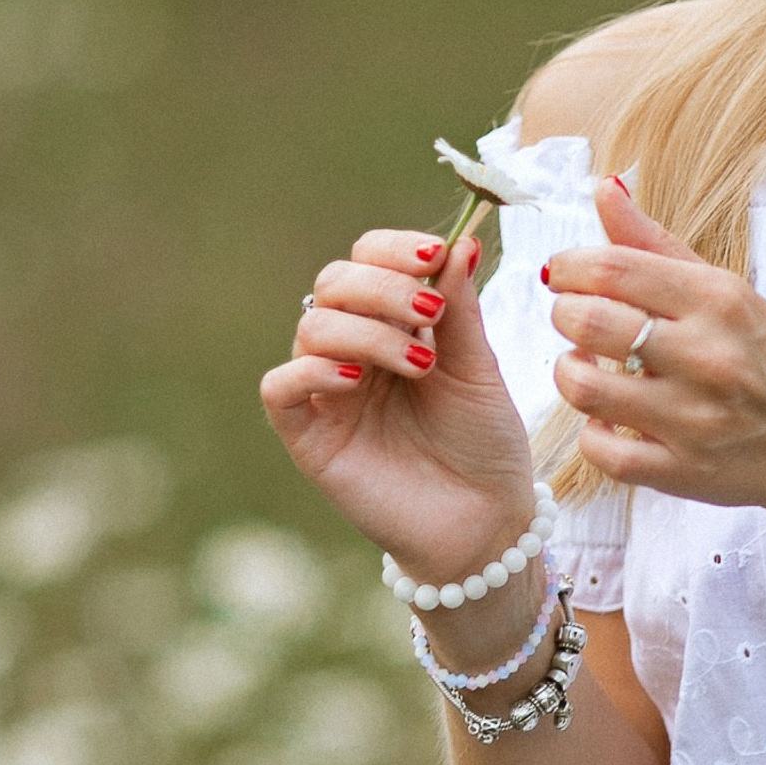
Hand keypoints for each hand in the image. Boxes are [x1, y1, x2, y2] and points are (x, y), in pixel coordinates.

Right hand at [259, 226, 533, 576]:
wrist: (485, 523)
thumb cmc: (483, 445)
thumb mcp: (478, 369)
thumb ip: (460, 310)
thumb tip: (460, 240)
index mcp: (393, 325)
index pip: (367, 260)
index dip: (393, 249)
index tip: (435, 253)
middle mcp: (353, 350)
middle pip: (334, 283)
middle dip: (383, 287)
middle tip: (430, 314)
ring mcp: (327, 392)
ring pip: (313, 327)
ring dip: (368, 331)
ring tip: (420, 364)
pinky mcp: (308, 436)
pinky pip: (280, 386)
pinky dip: (313, 371)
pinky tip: (358, 381)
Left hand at [543, 176, 765, 520]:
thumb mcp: (731, 293)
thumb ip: (658, 246)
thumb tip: (605, 189)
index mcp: (718, 300)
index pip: (613, 267)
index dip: (570, 267)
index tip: (564, 275)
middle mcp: (707, 356)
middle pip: (587, 321)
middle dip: (566, 315)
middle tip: (578, 321)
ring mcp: (694, 419)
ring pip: (584, 387)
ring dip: (570, 373)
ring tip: (586, 368)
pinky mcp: (682, 471)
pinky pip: (601, 451)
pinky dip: (593, 433)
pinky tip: (611, 419)